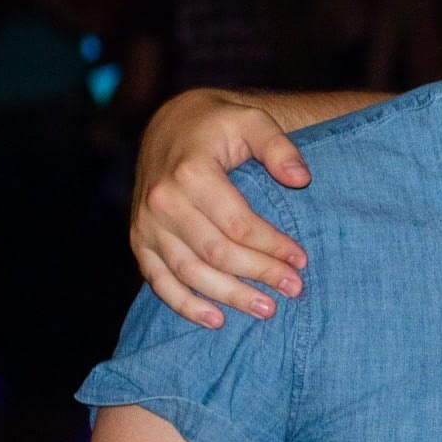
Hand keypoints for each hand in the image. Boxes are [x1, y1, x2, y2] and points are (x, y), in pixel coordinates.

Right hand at [131, 92, 310, 327]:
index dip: (272, 246)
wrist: (171, 125)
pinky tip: (215, 319)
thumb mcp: (252, 122)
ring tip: (267, 310)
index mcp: (191, 173)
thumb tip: (301, 179)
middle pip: (216, 252)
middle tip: (294, 289)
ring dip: (229, 296)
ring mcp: (147, 224)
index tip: (302, 260)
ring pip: (190, 272)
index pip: (238, 224)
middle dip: (258, 274)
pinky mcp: (139, 240)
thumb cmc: (219, 125)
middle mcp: (163, 201)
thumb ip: (279, 147)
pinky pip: (158, 280)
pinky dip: (184, 304)